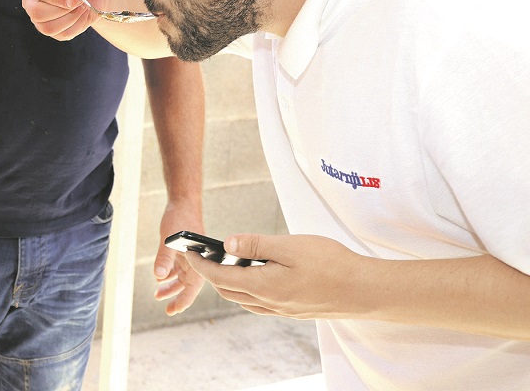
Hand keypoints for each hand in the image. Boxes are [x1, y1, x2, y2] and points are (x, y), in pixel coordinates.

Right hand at [19, 0, 105, 40]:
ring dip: (71, 18)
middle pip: (37, 13)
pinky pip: (61, 35)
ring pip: (48, 28)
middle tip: (80, 0)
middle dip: (63, 10)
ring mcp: (38, 17)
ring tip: (82, 6)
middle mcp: (30, 0)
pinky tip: (81, 14)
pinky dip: (77, 25)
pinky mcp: (51, 30)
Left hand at [154, 201, 205, 315]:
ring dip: (171, 286)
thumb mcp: (169, 239)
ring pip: (182, 277)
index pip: (193, 286)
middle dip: (177, 297)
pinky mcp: (184, 251)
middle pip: (188, 285)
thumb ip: (164, 258)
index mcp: (199, 260)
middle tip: (167, 310)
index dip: (184, 300)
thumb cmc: (180, 219)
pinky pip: (178, 268)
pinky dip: (170, 274)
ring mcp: (191, 256)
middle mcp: (197, 260)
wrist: (182, 202)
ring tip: (158, 295)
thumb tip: (159, 276)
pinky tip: (160, 278)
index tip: (174, 310)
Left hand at [181, 233, 364, 319]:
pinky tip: (255, 277)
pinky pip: (260, 304)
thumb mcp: (289, 246)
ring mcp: (283, 310)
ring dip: (229, 283)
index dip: (201, 265)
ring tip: (225, 262)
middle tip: (202, 255)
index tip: (189, 251)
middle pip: (228, 291)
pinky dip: (248, 290)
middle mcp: (270, 303)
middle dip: (211, 274)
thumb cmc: (332, 265)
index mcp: (264, 287)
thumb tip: (227, 245)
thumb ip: (255, 246)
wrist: (365, 290)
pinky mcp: (295, 311)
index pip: (220, 278)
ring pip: (244, 299)